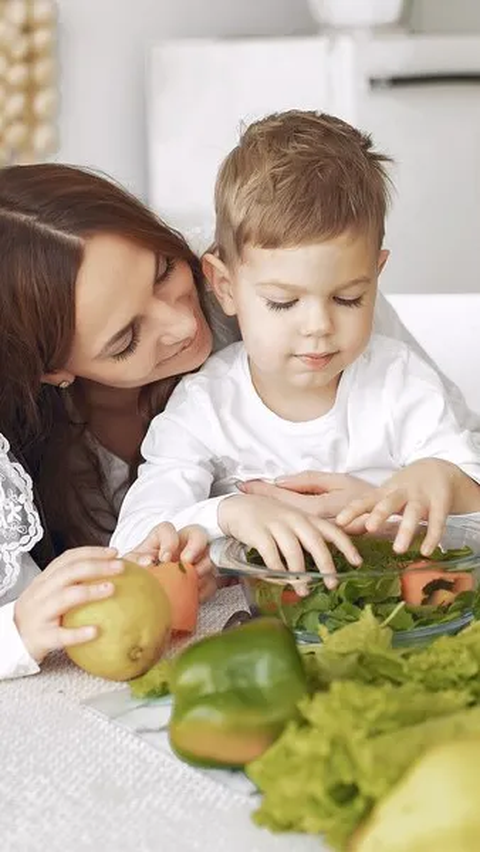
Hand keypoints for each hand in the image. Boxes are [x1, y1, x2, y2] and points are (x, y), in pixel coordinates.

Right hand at [14, 546, 123, 663]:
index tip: (115, 552)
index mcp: (45, 580)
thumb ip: (73, 584)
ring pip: (64, 598)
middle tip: (120, 567)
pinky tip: (97, 631)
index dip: (92, 552)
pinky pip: (61, 635)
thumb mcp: (51, 595)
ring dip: (89, 591)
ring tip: (112, 589)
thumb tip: (110, 575)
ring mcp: (39, 614)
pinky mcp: (41, 637)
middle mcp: (40, 593)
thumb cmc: (41, 617)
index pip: (68, 559)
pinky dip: (79, 633)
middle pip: (69, 573)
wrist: (13, 642)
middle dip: (96, 566)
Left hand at [125, 522, 214, 601]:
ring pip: (209, 554)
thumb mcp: (131, 566)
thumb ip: (134, 561)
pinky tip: (196, 595)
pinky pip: (212, 579)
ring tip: (194, 580)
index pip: (167, 529)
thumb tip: (147, 562)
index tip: (164, 558)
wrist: (144, 598)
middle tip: (187, 561)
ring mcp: (194, 560)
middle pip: (196, 533)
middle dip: (195, 546)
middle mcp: (180, 546)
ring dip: (204, 566)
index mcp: (160, 540)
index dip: (169, 541)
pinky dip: (206, 587)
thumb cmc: (138, 575)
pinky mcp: (203, 577)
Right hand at [218, 494, 360, 587]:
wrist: (239, 507)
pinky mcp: (258, 533)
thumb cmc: (270, 518)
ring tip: (303, 590)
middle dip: (326, 564)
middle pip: (315, 542)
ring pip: (293, 551)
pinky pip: (271, 555)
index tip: (357, 562)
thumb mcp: (294, 521)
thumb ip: (309, 536)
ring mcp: (276, 525)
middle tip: (332, 584)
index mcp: (307, 518)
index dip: (346, 546)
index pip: (332, 530)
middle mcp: (295, 519)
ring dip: (299, 574)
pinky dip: (277, 570)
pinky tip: (280, 580)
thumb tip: (327, 563)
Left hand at [239, 471, 374, 525]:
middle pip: (280, 508)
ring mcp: (314, 529)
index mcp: (314, 506)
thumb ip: (308, 482)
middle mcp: (311, 520)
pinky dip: (283, 518)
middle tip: (241, 489)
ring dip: (269, 507)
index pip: (281, 496)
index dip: (262, 489)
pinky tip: (273, 514)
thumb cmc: (363, 493)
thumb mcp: (337, 481)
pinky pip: (296, 526)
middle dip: (260, 498)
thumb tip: (280, 482)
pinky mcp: (318, 535)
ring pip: (286, 518)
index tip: (244, 484)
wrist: (385, 514)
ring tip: (251, 500)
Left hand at [336, 459, 465, 555]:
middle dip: (380, 514)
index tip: (339, 522)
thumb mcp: (386, 494)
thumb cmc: (405, 488)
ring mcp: (422, 498)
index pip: (366, 500)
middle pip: (389, 502)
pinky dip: (432, 537)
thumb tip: (341, 527)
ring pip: (414, 513)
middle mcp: (402, 493)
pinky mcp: (440, 503)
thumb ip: (368, 509)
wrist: (438, 469)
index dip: (353, 510)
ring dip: (406, 530)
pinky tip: (426, 552)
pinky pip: (437, 521)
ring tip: (398, 550)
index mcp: (385, 492)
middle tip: (370, 528)